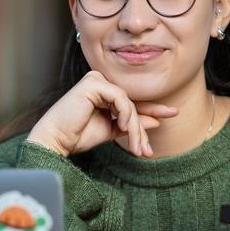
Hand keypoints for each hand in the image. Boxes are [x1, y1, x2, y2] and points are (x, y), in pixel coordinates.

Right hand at [27, 71, 177, 156]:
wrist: (56, 140)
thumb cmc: (78, 136)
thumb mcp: (112, 131)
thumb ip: (132, 125)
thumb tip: (156, 121)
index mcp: (104, 93)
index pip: (132, 102)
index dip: (153, 109)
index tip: (173, 113)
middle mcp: (101, 82)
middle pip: (132, 104)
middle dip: (141, 128)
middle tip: (146, 150)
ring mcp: (96, 80)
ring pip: (128, 103)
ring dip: (135, 126)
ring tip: (135, 146)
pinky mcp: (93, 83)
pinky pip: (120, 97)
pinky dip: (125, 113)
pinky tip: (122, 126)